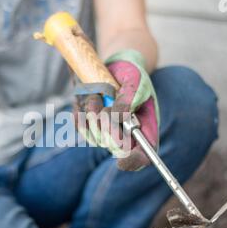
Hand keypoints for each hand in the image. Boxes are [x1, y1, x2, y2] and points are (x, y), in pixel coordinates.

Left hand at [73, 50, 159, 170]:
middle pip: (113, 147)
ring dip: (93, 113)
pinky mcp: (91, 126)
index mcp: (145, 129)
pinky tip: (87, 99)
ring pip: (95, 136)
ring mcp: (108, 133)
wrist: (117, 66)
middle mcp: (126, 136)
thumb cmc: (133, 74)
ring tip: (98, 95)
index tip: (122, 161)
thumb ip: (129, 99)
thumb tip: (119, 118)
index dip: (133, 162)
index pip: (142, 156)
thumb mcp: (135, 81)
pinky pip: (80, 127)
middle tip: (105, 104)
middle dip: (106, 126)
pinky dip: (81, 112)